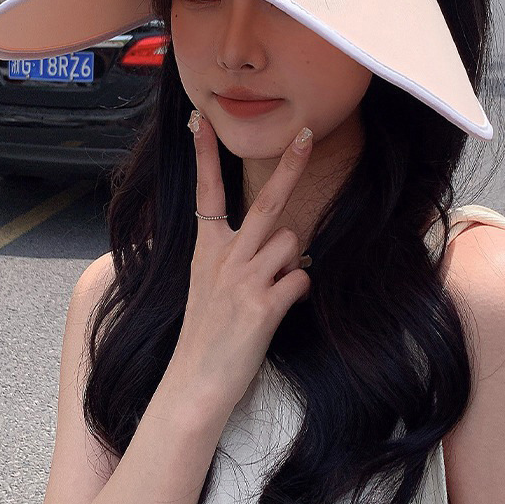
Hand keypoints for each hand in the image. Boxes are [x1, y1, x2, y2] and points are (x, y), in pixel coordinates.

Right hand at [168, 109, 313, 416]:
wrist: (195, 382)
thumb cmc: (204, 335)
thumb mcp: (205, 286)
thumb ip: (233, 258)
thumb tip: (279, 246)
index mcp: (206, 249)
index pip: (205, 192)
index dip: (205, 156)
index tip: (202, 121)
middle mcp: (224, 257)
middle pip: (267, 202)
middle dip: (291, 166)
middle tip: (309, 133)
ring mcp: (244, 279)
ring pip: (292, 244)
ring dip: (292, 264)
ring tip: (270, 292)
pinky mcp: (263, 305)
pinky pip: (300, 281)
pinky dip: (297, 292)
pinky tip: (278, 309)